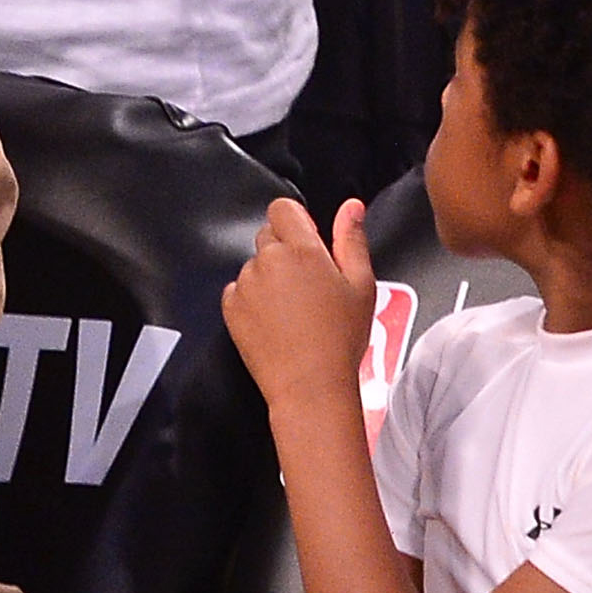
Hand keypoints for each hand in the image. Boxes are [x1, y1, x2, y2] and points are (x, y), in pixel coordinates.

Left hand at [221, 196, 376, 413]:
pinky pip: (238, 290)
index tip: (308, 240)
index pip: (282, 208)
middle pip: (268, 235)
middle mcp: (267, 262)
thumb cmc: (339, 339)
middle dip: (285, 250)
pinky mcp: (230, 308)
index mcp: (302, 250)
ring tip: (293, 309)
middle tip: (308, 283)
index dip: (296, 221)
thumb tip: (350, 207)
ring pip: (254, 265)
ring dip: (269, 276)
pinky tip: (275, 320)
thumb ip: (352, 239)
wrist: (309, 384)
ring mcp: (245, 285)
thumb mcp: (361, 284)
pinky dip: (252, 298)